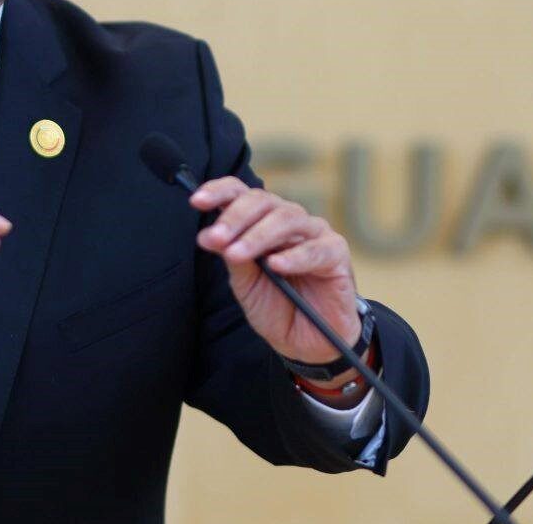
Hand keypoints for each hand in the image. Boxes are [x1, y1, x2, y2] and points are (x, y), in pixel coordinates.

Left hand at [192, 178, 360, 365]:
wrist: (307, 341)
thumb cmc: (275, 305)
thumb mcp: (245, 282)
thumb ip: (232, 256)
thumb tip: (209, 236)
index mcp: (261, 220)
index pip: (240, 193)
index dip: (218, 192)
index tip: (196, 202)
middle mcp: (288, 219)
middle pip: (261, 201)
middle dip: (234, 218)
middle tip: (215, 239)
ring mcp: (314, 233)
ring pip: (286, 218)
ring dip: (257, 236)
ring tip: (237, 254)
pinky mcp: (336, 253)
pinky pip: (315, 249)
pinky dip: (294, 256)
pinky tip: (275, 265)